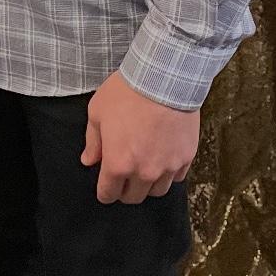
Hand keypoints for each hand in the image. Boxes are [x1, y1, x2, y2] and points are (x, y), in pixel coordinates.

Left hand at [80, 70, 199, 205]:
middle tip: (123, 174)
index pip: (108, 194)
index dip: (104, 191)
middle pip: (133, 197)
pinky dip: (168, 172)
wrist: (163, 78)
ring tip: (143, 167)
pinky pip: (176, 177)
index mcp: (118, 164)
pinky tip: (162, 157)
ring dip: (147, 184)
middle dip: (124, 189)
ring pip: (156, 191)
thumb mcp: (97, 112)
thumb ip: (93, 141)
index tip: (105, 185)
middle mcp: (143, 172)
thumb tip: (89, 160)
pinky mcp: (185, 158)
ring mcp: (167, 167)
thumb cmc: (126, 93)